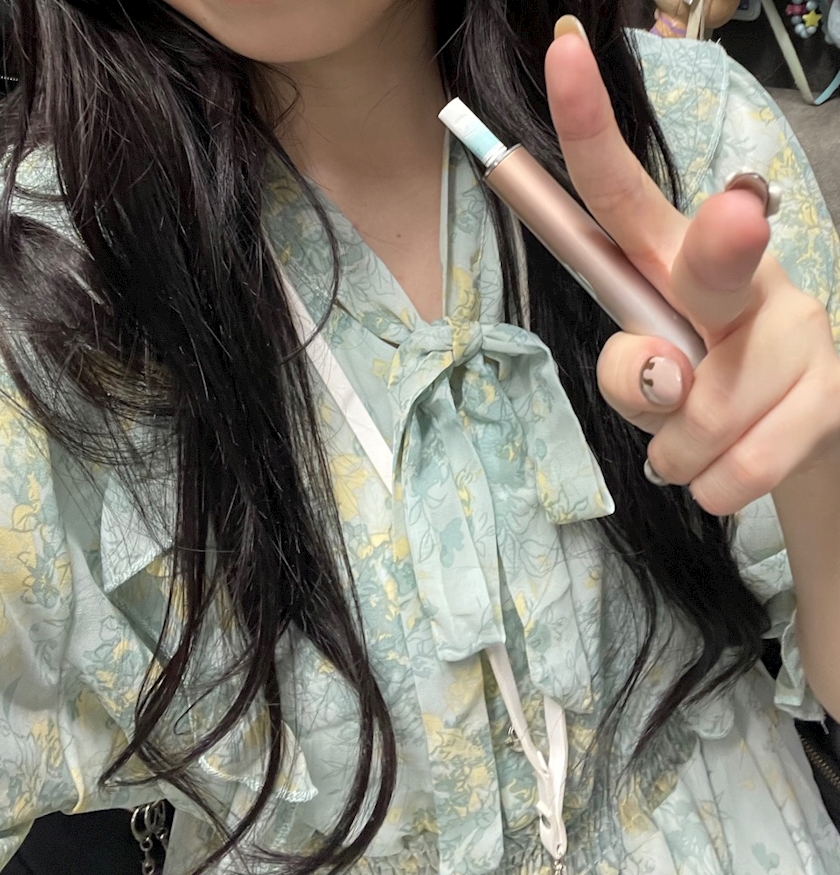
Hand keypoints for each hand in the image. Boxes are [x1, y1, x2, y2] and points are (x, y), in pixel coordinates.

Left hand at [546, 19, 839, 516]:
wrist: (786, 438)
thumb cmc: (697, 391)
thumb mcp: (640, 380)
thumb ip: (627, 373)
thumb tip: (665, 373)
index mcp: (672, 259)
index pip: (623, 192)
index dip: (589, 127)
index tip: (561, 52)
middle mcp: (740, 276)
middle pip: (714, 256)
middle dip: (719, 247)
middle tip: (730, 221)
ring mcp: (796, 328)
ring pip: (705, 409)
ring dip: (678, 450)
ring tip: (690, 443)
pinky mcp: (834, 392)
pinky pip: (747, 462)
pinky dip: (716, 483)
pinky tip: (718, 473)